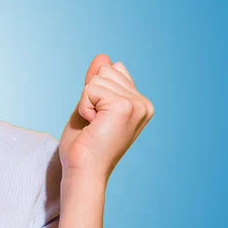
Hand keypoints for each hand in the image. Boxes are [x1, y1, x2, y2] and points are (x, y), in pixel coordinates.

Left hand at [58, 54, 153, 187]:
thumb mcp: (89, 107)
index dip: (95, 91)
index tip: (98, 119)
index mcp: (140, 104)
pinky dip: (84, 106)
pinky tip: (92, 126)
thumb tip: (103, 56)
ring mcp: (137, 104)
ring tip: (93, 126)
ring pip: (97, 78)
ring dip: (86, 102)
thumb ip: (97, 83)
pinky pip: (90, 89)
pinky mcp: (124, 106)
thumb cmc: (84, 146)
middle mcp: (144, 104)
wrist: (83, 172)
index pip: (112, 70)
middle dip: (89, 95)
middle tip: (94, 123)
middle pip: (105, 70)